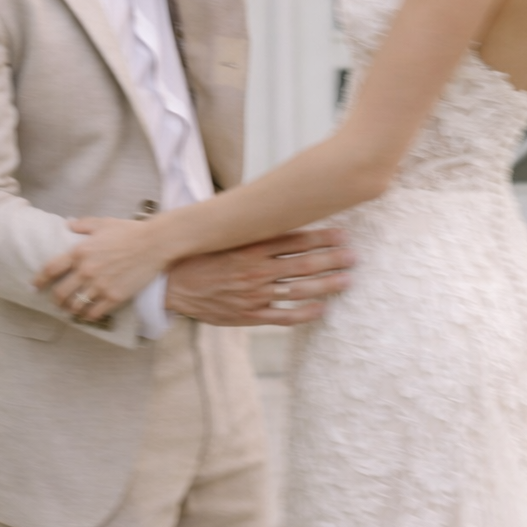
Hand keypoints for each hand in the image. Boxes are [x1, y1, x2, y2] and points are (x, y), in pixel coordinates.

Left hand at [35, 217, 159, 323]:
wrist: (154, 243)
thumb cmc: (129, 230)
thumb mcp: (103, 223)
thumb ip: (82, 225)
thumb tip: (69, 225)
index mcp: (80, 251)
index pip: (51, 269)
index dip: (39, 280)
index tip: (35, 286)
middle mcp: (86, 270)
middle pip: (60, 293)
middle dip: (55, 300)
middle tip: (56, 302)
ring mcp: (100, 286)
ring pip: (76, 306)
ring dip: (71, 310)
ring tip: (71, 310)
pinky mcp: (114, 297)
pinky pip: (94, 313)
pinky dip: (88, 316)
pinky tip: (88, 314)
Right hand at [165, 228, 354, 325]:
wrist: (173, 286)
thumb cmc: (201, 256)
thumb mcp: (224, 235)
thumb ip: (252, 228)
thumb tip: (279, 210)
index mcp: (250, 246)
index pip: (294, 239)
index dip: (321, 237)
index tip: (343, 233)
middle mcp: (255, 270)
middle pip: (303, 263)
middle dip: (332, 259)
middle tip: (354, 255)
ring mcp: (254, 295)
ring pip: (298, 290)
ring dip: (326, 284)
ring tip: (347, 280)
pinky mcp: (249, 315)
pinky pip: (283, 316)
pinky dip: (304, 313)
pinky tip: (322, 309)